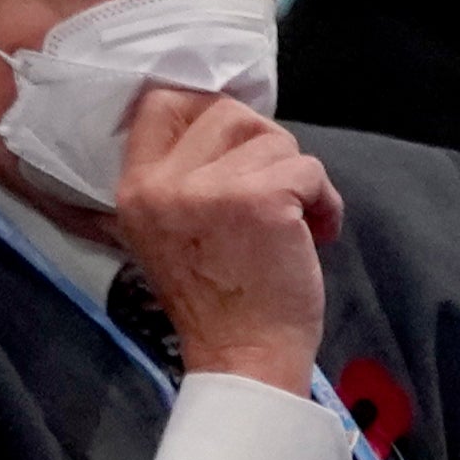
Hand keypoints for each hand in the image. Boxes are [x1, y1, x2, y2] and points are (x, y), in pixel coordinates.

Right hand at [110, 86, 344, 387]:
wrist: (243, 358)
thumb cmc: (216, 300)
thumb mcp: (167, 231)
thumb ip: (178, 178)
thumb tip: (227, 122)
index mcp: (135, 188)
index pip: (160, 101)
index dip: (205, 109)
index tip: (234, 146)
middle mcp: (164, 184)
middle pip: (227, 112)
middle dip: (263, 144)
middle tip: (273, 188)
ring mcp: (211, 190)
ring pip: (274, 140)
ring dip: (297, 177)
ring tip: (294, 222)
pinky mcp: (262, 200)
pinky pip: (309, 169)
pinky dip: (324, 200)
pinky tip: (316, 233)